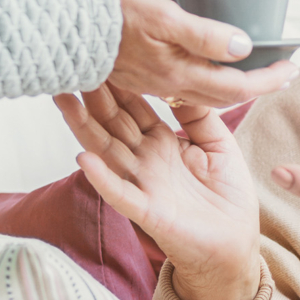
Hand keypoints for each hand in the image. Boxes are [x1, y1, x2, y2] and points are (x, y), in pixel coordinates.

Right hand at [56, 84, 262, 299]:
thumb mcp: (218, 144)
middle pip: (112, 122)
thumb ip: (199, 115)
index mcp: (162, 143)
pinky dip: (103, 178)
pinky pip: (121, 193)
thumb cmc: (227, 198)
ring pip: (106, 151)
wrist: (236, 245)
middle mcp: (146, 160)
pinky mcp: (148, 211)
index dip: (119, 83)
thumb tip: (183, 82)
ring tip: (63, 100)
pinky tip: (84, 160)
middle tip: (72, 65)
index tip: (104, 54)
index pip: (133, 108)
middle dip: (91, 96)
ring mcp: (142, 184)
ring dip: (83, 127)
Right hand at [110, 0, 297, 106]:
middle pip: (223, 94)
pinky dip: (204, 76)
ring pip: (201, 91)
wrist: (53, 19)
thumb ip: (204, 35)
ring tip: (252, 68)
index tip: (294, 67)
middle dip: (256, 83)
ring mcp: (148, 82)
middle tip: (283, 71)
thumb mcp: (162, 17)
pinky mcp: (134, 73)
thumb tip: (245, 48)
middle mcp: (165, 85)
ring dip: (231, 82)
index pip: (237, 87)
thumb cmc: (108, 10)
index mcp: (177, 74)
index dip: (269, 78)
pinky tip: (207, 64)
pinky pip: (179, 84)